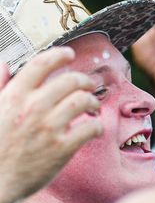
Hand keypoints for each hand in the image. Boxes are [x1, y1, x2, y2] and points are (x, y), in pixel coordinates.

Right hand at [0, 48, 100, 202]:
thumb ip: (0, 86)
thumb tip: (4, 65)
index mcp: (14, 95)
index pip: (41, 64)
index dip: (59, 56)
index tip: (69, 54)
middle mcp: (33, 107)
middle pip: (69, 81)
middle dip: (84, 81)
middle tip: (89, 85)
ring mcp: (49, 127)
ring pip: (83, 101)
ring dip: (93, 101)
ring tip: (94, 106)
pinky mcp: (62, 148)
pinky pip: (90, 128)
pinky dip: (97, 126)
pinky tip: (94, 128)